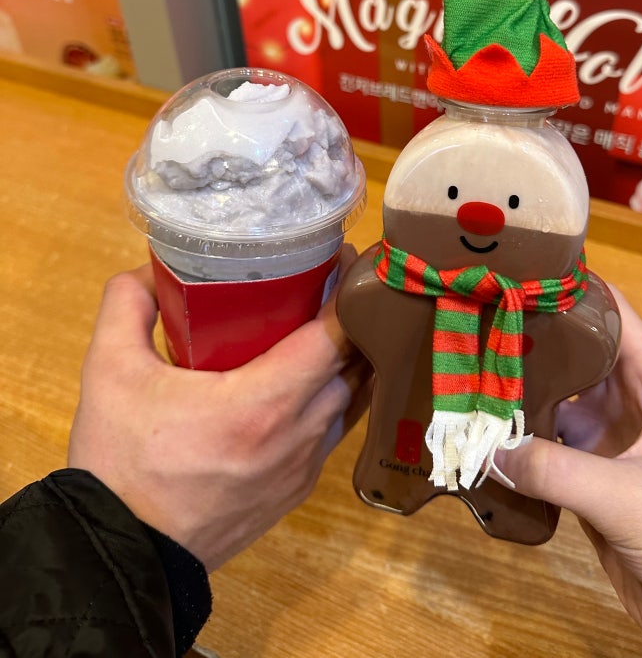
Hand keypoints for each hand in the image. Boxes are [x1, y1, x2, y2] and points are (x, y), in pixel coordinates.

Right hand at [68, 246, 371, 570]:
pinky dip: (332, 402)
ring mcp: (302, 470)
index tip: (346, 264)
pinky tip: (309, 384)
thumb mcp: (109, 373)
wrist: (122, 556)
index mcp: (263, 404)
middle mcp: (297, 437)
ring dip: (347, 365)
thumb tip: (146, 273)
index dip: (348, 295)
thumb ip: (127, 308)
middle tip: (332, 287)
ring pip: (349, 403)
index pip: (336, 338)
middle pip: (352, 367)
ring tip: (326, 330)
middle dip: (351, 323)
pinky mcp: (295, 494)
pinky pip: (331, 435)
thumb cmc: (121, 463)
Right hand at [495, 286, 641, 651]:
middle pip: (574, 358)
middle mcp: (627, 406)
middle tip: (478, 325)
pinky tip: (481, 434)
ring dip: (518, 396)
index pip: (616, 319)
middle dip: (532, 344)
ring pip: (553, 403)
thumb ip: (556, 470)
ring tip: (468, 377)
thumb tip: (487, 448)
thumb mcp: (627, 496)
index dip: (576, 293)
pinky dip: (516, 442)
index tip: (525, 275)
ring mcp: (605, 443)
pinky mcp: (587, 480)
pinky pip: (544, 448)